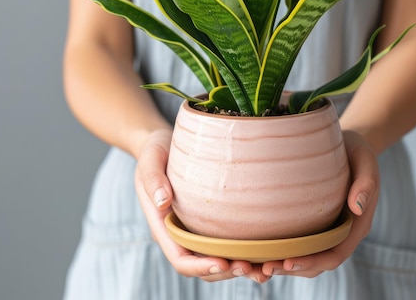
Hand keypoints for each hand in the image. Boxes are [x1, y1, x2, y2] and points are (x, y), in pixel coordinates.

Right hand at [134, 129, 270, 282]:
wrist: (163, 144)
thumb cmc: (155, 151)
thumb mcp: (150, 160)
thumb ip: (154, 180)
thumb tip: (163, 201)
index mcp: (163, 227)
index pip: (181, 258)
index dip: (201, 266)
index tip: (224, 263)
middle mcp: (179, 234)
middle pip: (202, 267)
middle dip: (226, 271)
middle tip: (253, 268)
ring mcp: (195, 230)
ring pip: (216, 259)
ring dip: (238, 268)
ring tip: (264, 268)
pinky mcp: (209, 222)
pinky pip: (225, 242)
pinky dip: (243, 252)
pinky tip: (264, 250)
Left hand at [261, 130, 379, 277]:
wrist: (347, 144)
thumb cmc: (356, 150)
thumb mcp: (366, 161)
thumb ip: (366, 183)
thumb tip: (357, 207)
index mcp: (356, 225)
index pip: (335, 254)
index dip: (313, 262)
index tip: (288, 261)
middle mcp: (340, 233)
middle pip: (317, 263)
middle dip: (292, 269)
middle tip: (265, 269)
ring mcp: (325, 228)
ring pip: (305, 256)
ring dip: (283, 264)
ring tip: (257, 266)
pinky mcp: (311, 221)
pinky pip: (296, 241)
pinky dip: (280, 249)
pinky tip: (259, 247)